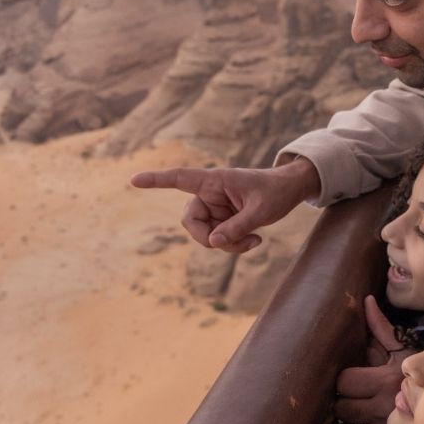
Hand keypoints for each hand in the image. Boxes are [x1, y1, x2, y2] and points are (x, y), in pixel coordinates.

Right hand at [129, 158, 319, 253]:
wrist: (290, 190)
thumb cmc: (276, 192)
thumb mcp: (262, 210)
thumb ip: (237, 227)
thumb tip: (213, 242)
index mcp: (215, 180)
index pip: (180, 178)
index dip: (157, 180)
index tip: (134, 180)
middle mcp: (210, 194)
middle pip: (190, 221)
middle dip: (208, 238)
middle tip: (230, 244)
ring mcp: (215, 208)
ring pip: (205, 235)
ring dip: (226, 245)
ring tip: (254, 241)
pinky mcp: (222, 219)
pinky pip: (218, 239)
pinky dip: (233, 245)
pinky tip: (254, 240)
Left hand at [335, 296, 414, 423]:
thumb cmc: (421, 377)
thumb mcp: (404, 352)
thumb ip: (381, 329)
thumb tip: (366, 302)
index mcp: (383, 381)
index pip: (344, 382)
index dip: (349, 380)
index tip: (359, 379)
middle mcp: (380, 409)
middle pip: (340, 408)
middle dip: (348, 401)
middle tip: (361, 395)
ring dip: (354, 420)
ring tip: (368, 410)